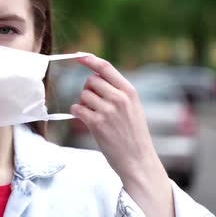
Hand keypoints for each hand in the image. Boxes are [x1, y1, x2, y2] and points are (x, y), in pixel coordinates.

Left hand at [70, 55, 165, 184]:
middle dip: (88, 90)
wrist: (138, 160)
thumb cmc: (134, 135)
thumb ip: (118, 92)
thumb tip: (94, 76)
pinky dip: (77, 113)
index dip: (90, 59)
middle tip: (95, 104)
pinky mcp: (97, 124)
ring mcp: (108, 111)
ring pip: (83, 95)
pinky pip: (77, 109)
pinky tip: (86, 120)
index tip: (79, 56)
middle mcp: (119, 98)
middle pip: (90, 80)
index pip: (106, 67)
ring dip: (84, 104)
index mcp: (129, 91)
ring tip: (95, 116)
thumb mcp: (133, 108)